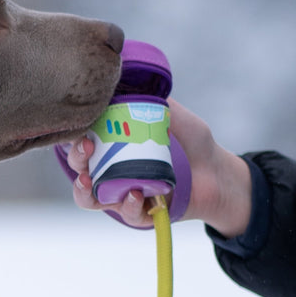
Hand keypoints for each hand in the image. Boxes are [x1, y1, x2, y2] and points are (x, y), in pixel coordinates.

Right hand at [67, 99, 252, 237]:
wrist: (219, 173)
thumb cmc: (194, 144)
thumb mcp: (176, 116)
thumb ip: (155, 102)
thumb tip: (131, 82)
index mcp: (116, 149)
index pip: (85, 144)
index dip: (76, 138)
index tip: (81, 129)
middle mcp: (114, 174)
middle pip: (81, 171)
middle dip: (77, 161)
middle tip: (85, 149)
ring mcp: (124, 195)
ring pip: (92, 200)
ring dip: (85, 192)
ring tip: (89, 181)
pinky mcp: (141, 213)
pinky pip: (127, 214)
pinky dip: (129, 206)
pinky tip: (136, 194)